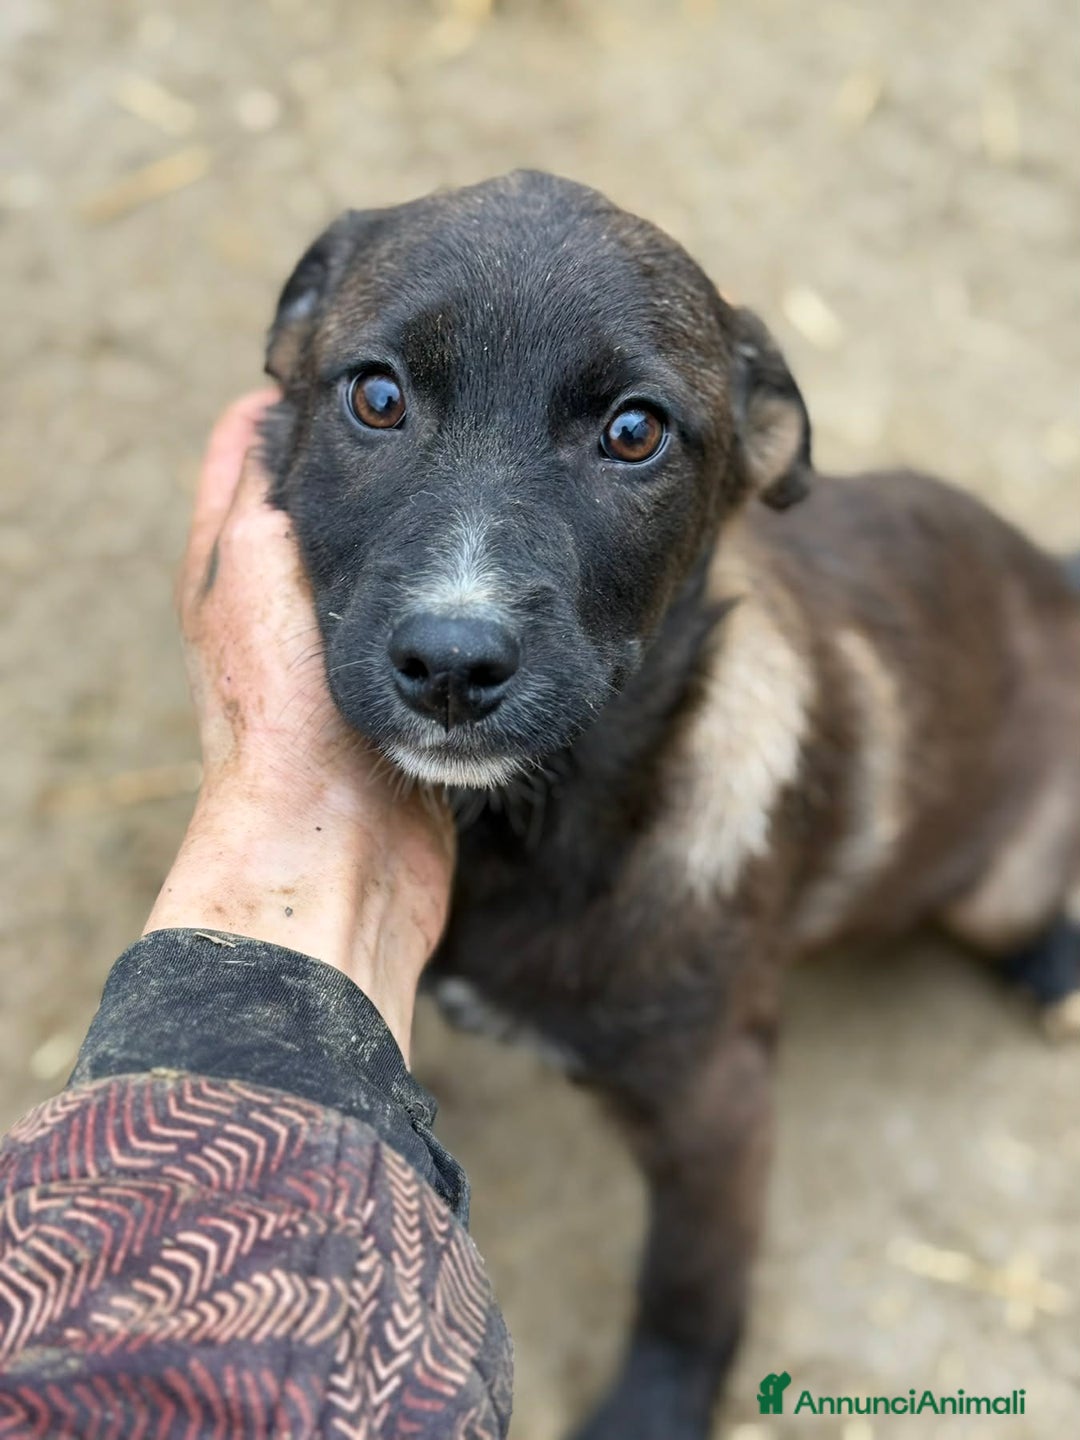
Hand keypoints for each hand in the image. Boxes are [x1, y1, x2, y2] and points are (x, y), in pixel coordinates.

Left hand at [144, 391, 454, 1057]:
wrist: (334, 848)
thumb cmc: (282, 717)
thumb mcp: (253, 572)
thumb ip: (263, 489)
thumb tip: (271, 411)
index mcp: (234, 565)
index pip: (255, 452)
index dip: (308, 405)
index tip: (371, 373)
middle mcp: (283, 605)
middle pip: (334, 502)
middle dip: (386, 458)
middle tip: (450, 411)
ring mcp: (345, 653)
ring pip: (390, 563)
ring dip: (426, 526)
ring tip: (481, 471)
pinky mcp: (400, 697)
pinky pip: (428, 629)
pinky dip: (452, 604)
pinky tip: (493, 584)